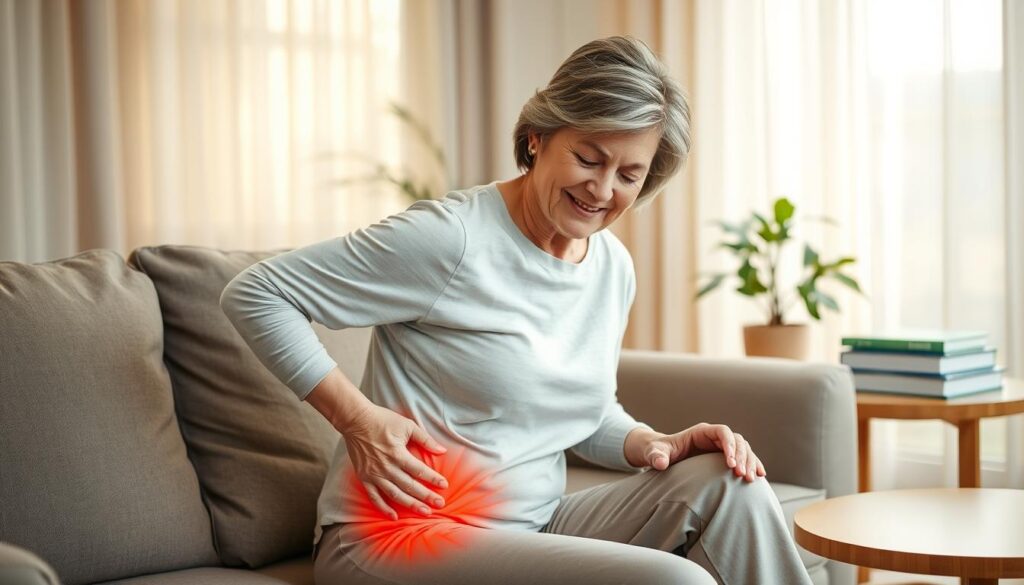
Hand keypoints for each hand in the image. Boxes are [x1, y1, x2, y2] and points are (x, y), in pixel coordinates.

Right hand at [341, 403, 449, 519]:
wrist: (355, 420)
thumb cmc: (382, 420)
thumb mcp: (407, 425)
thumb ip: (425, 439)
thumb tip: (442, 450)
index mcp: (398, 454)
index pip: (419, 470)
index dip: (433, 479)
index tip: (444, 486)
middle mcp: (386, 467)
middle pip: (410, 486)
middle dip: (426, 496)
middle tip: (440, 504)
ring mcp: (374, 474)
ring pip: (395, 494)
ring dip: (410, 504)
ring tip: (424, 512)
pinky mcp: (364, 477)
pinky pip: (374, 497)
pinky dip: (384, 508)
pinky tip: (394, 517)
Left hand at [626, 423, 765, 481]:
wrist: (662, 455)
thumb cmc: (659, 451)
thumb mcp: (655, 453)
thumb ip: (657, 456)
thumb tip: (660, 463)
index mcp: (701, 432)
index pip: (722, 432)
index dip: (729, 445)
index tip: (730, 464)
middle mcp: (714, 437)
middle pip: (737, 440)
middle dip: (742, 456)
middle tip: (742, 476)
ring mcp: (721, 446)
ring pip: (743, 449)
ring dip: (750, 462)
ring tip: (751, 479)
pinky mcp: (725, 457)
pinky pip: (743, 458)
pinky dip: (752, 465)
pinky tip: (760, 476)